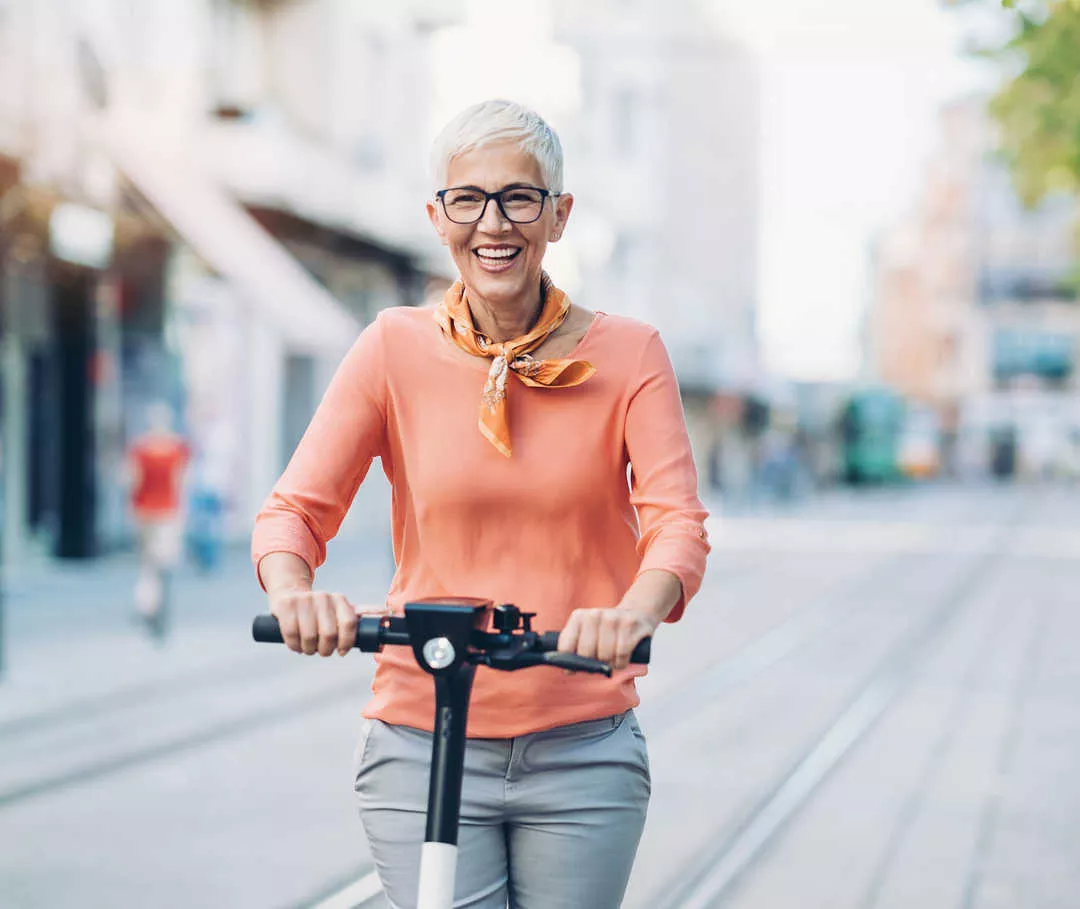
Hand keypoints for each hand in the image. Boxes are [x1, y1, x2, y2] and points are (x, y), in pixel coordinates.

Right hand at [269, 589, 387, 656]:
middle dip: (325, 650)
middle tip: (321, 650)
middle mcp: (324, 597)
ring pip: (309, 636)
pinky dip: (293, 645)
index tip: (342, 651)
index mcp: (340, 600)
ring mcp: (304, 600)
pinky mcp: (286, 605)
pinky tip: (296, 643)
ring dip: (308, 649)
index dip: (346, 643)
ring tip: (308, 647)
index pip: (350, 624)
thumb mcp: (342, 610)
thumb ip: (364, 614)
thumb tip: (389, 615)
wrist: (290, 594)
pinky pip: (291, 634)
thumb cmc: (321, 610)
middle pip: (329, 635)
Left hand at [557, 606, 658, 670]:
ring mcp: (613, 618)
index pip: (566, 646)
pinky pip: (621, 654)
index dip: (570, 663)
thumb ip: (574, 650)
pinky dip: (621, 662)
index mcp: (579, 617)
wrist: (637, 615)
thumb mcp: (588, 634)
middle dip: (592, 663)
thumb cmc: (607, 631)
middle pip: (586, 653)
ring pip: (605, 656)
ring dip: (609, 663)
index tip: (574, 668)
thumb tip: (568, 671)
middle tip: (599, 660)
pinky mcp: (630, 624)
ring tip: (612, 657)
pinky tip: (622, 657)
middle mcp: (594, 614)